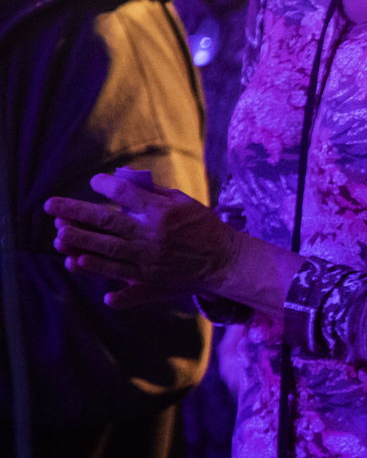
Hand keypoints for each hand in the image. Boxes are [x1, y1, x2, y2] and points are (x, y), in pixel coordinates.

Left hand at [47, 172, 239, 303]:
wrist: (225, 262)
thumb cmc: (204, 227)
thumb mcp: (185, 203)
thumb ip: (154, 193)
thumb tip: (125, 180)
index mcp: (162, 211)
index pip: (125, 193)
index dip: (105, 185)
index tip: (94, 182)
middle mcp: (152, 233)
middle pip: (107, 220)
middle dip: (76, 212)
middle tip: (51, 206)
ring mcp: (148, 257)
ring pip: (106, 248)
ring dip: (80, 240)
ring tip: (60, 233)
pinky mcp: (149, 277)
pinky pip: (118, 272)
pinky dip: (97, 269)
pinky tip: (79, 262)